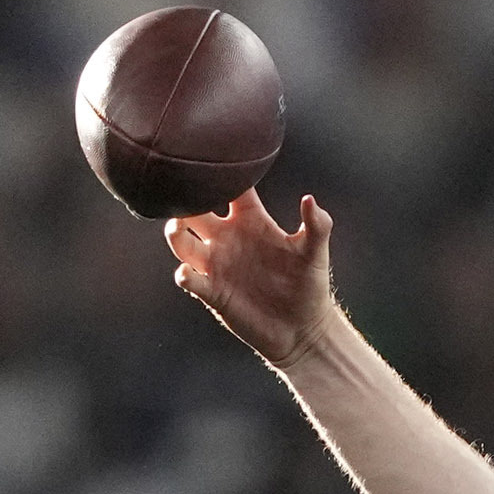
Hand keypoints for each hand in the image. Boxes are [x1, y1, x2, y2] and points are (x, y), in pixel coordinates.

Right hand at [168, 190, 338, 367]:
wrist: (303, 329)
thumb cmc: (309, 287)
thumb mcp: (315, 254)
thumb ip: (317, 226)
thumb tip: (311, 200)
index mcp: (251, 221)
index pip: (230, 189)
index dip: (221, 175)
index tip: (211, 163)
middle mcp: (228, 237)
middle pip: (195, 211)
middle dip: (185, 202)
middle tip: (181, 195)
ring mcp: (218, 264)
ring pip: (184, 242)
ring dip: (176, 234)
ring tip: (176, 228)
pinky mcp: (213, 292)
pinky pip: (191, 279)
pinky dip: (185, 275)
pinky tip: (187, 273)